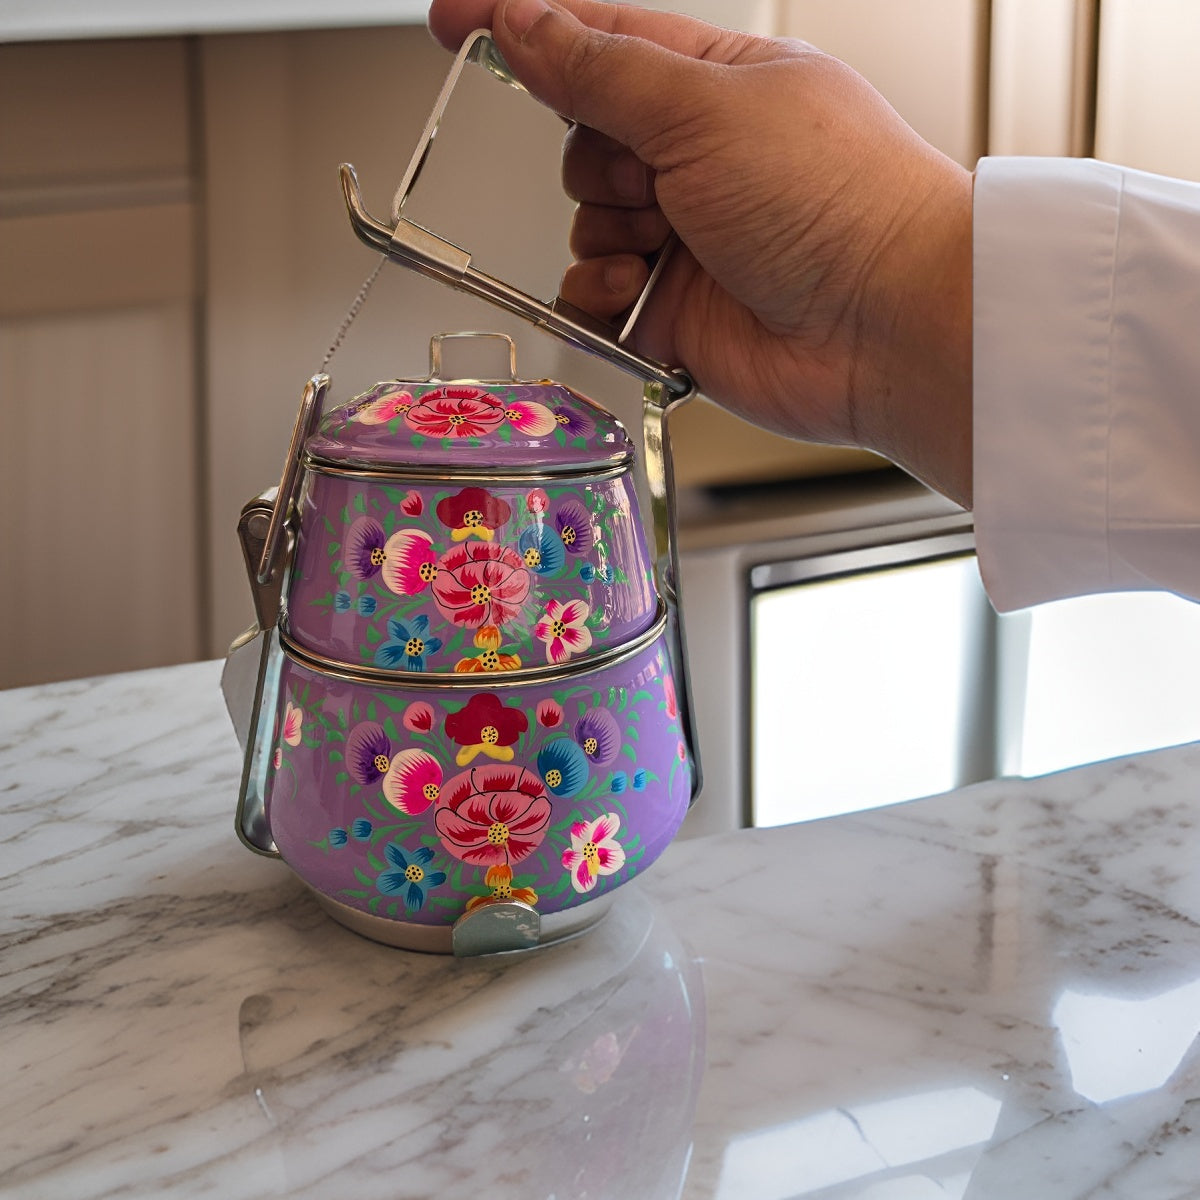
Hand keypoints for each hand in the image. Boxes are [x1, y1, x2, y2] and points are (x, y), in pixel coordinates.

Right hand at [428, 0, 973, 505]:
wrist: (882, 327)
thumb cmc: (838, 202)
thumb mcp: (707, 108)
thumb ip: (603, 70)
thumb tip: (528, 25)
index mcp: (716, 85)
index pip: (596, 38)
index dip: (522, 26)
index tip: (454, 19)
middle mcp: (698, 161)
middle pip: (582, 141)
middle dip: (599, 161)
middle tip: (652, 180)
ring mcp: (684, 239)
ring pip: (583, 221)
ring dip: (607, 232)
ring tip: (666, 247)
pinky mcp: (670, 312)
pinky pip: (591, 295)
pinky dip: (600, 294)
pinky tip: (642, 292)